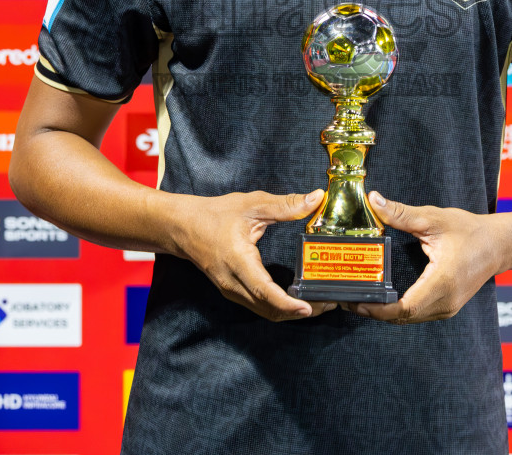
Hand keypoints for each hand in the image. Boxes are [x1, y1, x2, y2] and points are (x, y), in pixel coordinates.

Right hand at [172, 188, 337, 321]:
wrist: (183, 227)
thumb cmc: (215, 214)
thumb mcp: (252, 205)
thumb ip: (286, 205)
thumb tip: (317, 198)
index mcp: (238, 261)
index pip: (264, 290)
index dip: (287, 303)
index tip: (308, 307)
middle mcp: (233, 283)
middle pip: (269, 309)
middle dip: (299, 311)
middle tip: (328, 302)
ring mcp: (231, 291)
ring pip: (265, 312)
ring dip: (291, 312)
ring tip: (318, 302)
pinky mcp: (233, 292)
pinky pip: (259, 307)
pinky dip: (279, 307)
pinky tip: (296, 299)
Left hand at [347, 192, 503, 324]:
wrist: (500, 245)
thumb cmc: (470, 231)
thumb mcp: (434, 219)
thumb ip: (402, 214)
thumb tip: (374, 201)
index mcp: (443, 282)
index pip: (406, 307)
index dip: (379, 309)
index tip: (357, 301)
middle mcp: (446, 302)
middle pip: (403, 317)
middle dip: (373, 311)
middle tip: (345, 298)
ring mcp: (447, 307)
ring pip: (409, 319)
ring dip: (383, 313)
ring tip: (358, 299)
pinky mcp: (446, 306)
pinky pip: (417, 314)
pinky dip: (397, 310)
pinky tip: (380, 299)